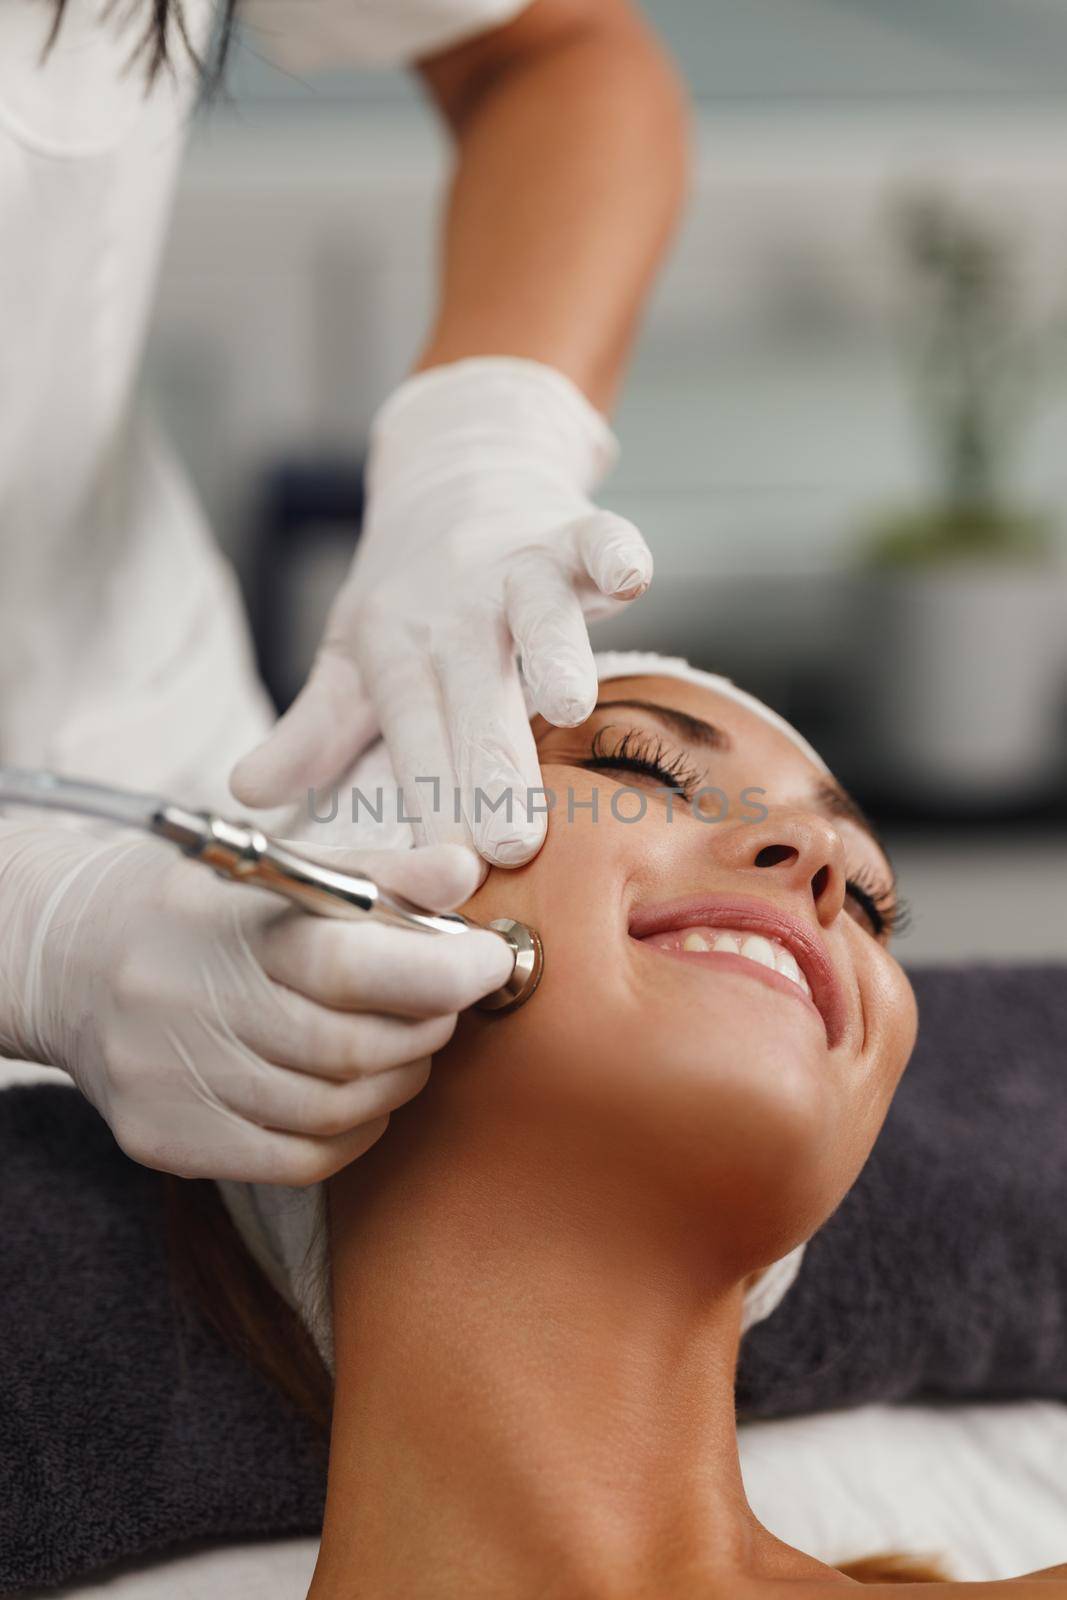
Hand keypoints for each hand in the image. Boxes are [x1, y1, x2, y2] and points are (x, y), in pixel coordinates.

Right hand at [0, 828, 510, 1182]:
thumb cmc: (200, 909)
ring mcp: (170, 1081)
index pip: (349, 964)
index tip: (488, 959)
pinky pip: (297, 1161)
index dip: (441, 970)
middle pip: (349, 1048)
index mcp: (221, 924)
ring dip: (397, 1079)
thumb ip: (378, 873)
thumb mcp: (282, 871)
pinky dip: (353, 1132)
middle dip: (426, 1025)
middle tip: (447, 1002)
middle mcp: (186, 1005)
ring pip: (331, 1110)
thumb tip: (464, 874)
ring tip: (405, 1043)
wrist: (72, 962)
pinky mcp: (165, 1140)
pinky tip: (361, 1097)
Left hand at [230, 357, 651, 867]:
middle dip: (491, 768)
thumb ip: (310, 730)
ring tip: (568, 705)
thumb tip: (245, 793)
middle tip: (508, 842)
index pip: (413, 738)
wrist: (455, 471)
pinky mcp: (569, 531)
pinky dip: (614, 551)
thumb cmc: (413, 591)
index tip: (445, 869)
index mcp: (395, 652)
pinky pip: (597, 539)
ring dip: (552, 654)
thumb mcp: (350, 658)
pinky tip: (632, 575)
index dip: (430, 803)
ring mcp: (514, 569)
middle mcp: (454, 613)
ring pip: (535, 615)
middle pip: (474, 697)